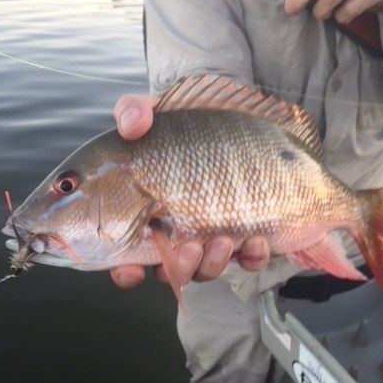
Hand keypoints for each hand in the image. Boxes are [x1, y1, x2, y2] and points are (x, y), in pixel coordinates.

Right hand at [110, 94, 270, 288]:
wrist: (241, 118)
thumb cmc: (186, 123)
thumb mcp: (157, 111)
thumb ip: (133, 111)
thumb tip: (131, 125)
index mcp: (145, 216)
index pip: (127, 258)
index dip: (125, 271)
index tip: (131, 269)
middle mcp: (175, 234)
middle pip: (169, 271)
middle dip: (178, 268)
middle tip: (189, 248)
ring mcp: (210, 238)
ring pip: (206, 270)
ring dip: (212, 264)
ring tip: (223, 240)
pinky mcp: (245, 236)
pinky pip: (248, 261)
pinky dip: (252, 257)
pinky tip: (257, 240)